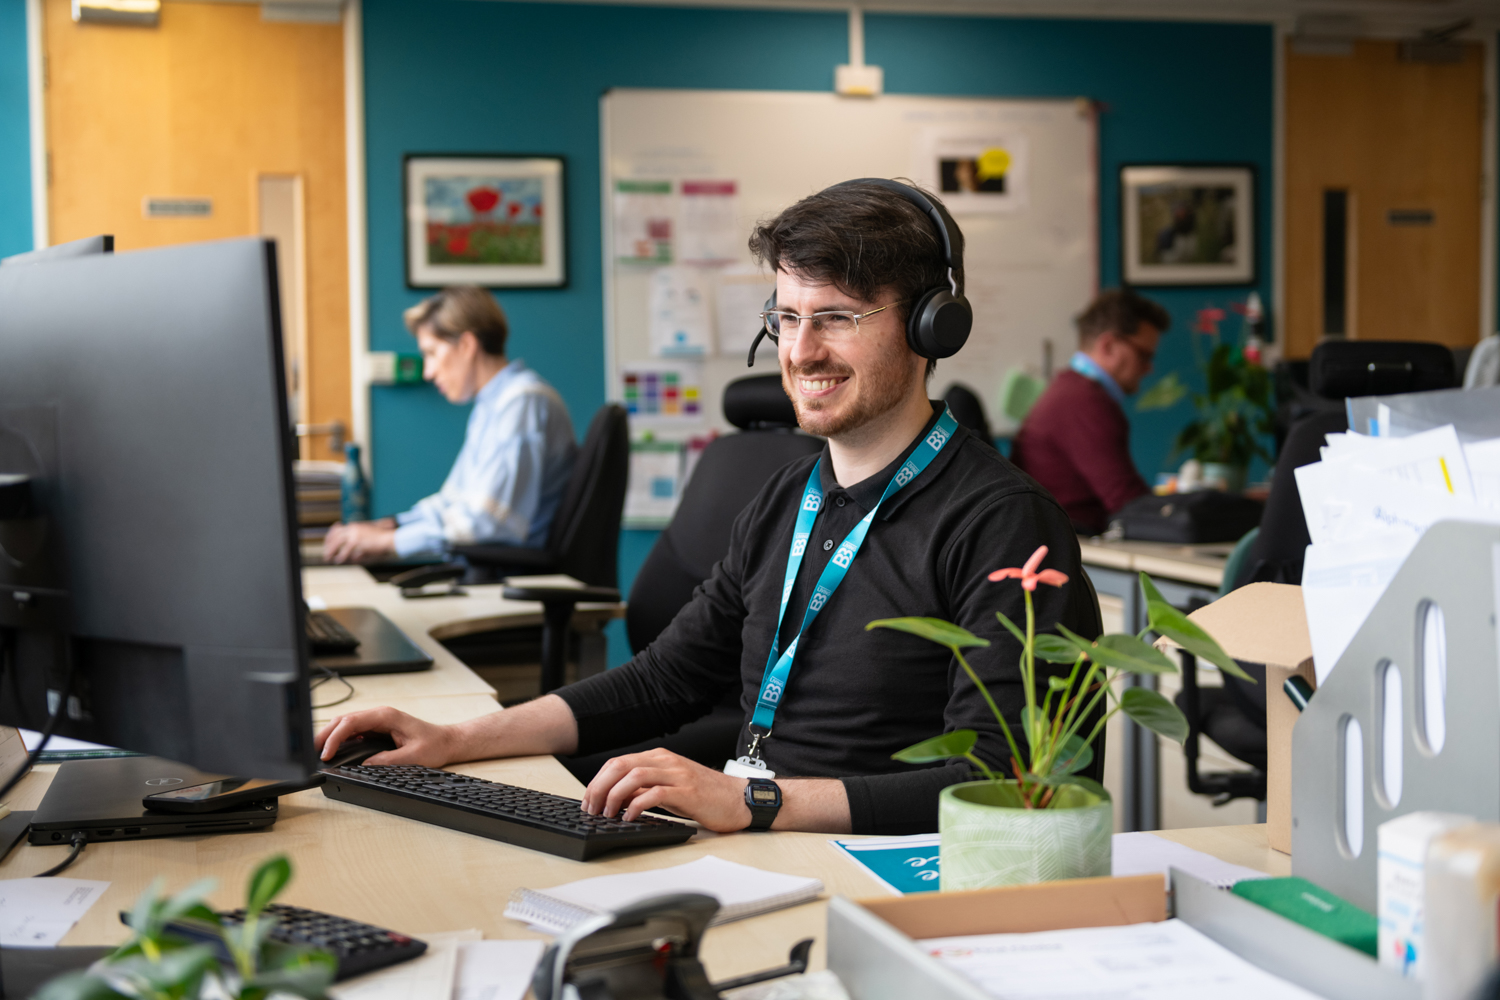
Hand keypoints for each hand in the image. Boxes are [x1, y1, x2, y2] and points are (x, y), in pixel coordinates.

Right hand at [314, 706, 456, 766]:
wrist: (447, 742)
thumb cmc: (435, 745)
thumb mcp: (413, 757)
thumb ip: (388, 760)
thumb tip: (365, 765)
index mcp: (386, 716)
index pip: (352, 722)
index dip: (335, 737)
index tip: (325, 752)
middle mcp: (380, 715)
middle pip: (344, 720)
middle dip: (325, 734)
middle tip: (311, 752)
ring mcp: (377, 721)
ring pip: (346, 724)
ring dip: (330, 736)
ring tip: (316, 751)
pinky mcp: (377, 729)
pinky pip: (353, 731)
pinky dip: (340, 739)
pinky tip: (333, 749)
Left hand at [323, 520, 397, 563]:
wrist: (389, 538)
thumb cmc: (382, 539)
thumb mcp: (368, 535)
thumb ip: (358, 539)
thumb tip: (353, 553)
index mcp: (355, 526)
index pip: (337, 529)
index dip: (330, 536)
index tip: (327, 544)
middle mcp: (353, 528)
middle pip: (335, 535)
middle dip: (328, 544)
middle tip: (325, 553)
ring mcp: (354, 534)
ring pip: (337, 542)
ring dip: (331, 550)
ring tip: (328, 557)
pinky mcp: (356, 541)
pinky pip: (345, 550)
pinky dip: (341, 556)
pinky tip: (339, 560)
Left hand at [582, 748, 750, 832]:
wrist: (741, 799)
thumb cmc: (707, 796)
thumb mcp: (671, 788)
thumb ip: (646, 789)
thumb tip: (617, 799)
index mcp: (660, 758)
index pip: (618, 762)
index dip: (598, 781)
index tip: (589, 801)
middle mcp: (666, 762)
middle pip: (621, 766)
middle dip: (599, 787)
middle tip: (591, 809)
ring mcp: (677, 775)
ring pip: (634, 776)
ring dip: (614, 795)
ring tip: (606, 814)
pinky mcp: (687, 792)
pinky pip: (654, 794)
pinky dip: (637, 804)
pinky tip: (629, 817)